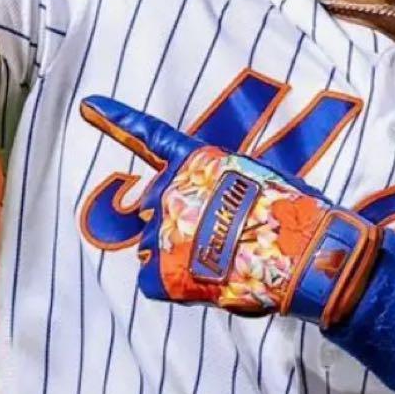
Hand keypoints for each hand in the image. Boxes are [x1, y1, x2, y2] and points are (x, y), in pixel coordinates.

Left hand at [80, 96, 381, 327]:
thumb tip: (208, 211)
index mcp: (201, 162)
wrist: (307, 256)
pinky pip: (153, 281)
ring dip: (180, 258)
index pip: (152, 137)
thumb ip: (220, 185)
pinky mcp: (160, 269)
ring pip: (155, 247)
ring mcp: (164, 228)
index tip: (87, 105)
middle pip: (156, 207)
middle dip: (177, 225)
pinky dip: (175, 288)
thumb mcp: (259, 180)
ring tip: (223, 265)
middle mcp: (175, 189)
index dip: (117, 120)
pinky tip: (206, 286)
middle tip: (218, 242)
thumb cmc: (296, 219)